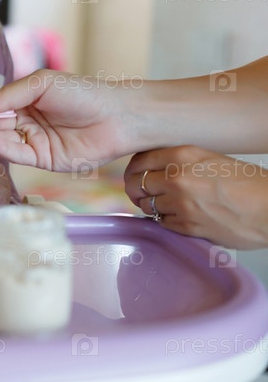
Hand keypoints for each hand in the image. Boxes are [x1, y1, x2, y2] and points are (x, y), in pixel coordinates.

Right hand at [0, 70, 131, 170]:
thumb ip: (7, 96)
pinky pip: (17, 155)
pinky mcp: (43, 161)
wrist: (120, 115)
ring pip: (0, 142)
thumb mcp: (41, 84)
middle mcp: (24, 122)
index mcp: (22, 102)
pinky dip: (1, 148)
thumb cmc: (83, 92)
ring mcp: (33, 142)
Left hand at [124, 145, 267, 249]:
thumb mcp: (210, 160)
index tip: (134, 175)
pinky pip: (161, 223)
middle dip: (136, 190)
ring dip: (151, 206)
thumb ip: (180, 162)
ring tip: (166, 205)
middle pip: (135, 184)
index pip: (140, 160)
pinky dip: (165, 221)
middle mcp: (177, 178)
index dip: (133, 170)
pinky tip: (178, 216)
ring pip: (146, 205)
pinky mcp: (186, 226)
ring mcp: (180, 203)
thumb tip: (153, 170)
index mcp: (183, 155)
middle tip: (142, 193)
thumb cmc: (248, 184)